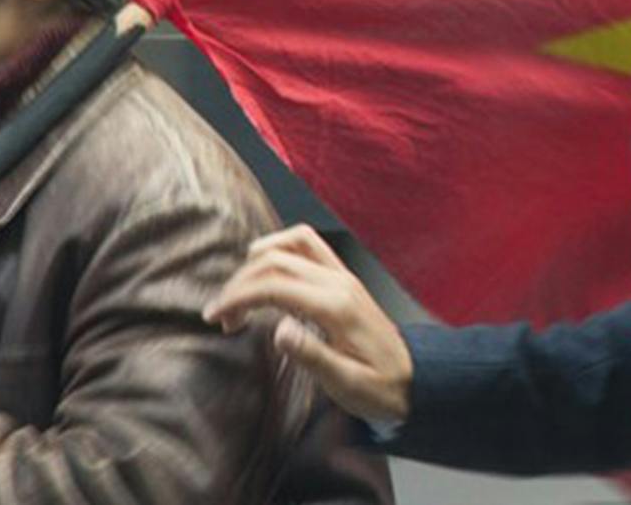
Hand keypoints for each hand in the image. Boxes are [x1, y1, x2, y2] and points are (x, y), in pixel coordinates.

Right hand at [204, 224, 413, 422]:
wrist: (415, 379)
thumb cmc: (379, 388)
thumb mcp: (345, 384)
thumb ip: (312, 355)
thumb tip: (279, 330)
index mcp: (336, 306)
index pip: (275, 284)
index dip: (238, 296)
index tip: (214, 317)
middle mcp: (339, 282)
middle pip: (276, 259)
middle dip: (240, 282)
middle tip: (222, 317)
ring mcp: (343, 276)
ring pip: (293, 242)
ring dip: (258, 261)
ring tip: (242, 296)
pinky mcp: (343, 278)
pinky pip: (309, 247)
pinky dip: (280, 253)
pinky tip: (267, 280)